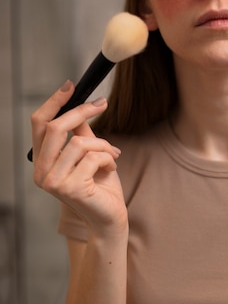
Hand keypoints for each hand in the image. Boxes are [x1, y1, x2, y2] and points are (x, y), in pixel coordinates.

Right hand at [31, 81, 127, 235]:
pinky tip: (112, 168)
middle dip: (82, 112)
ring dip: (103, 144)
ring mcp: (53, 182)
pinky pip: (93, 157)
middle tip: (102, 104)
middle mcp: (41, 173)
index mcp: (42, 162)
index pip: (39, 124)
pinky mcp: (70, 188)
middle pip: (55, 128)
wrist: (110, 218)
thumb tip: (81, 106)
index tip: (70, 85)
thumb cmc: (101, 187)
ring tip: (113, 154)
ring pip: (80, 142)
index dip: (54, 102)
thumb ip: (81, 133)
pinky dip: (109, 157)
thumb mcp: (90, 154)